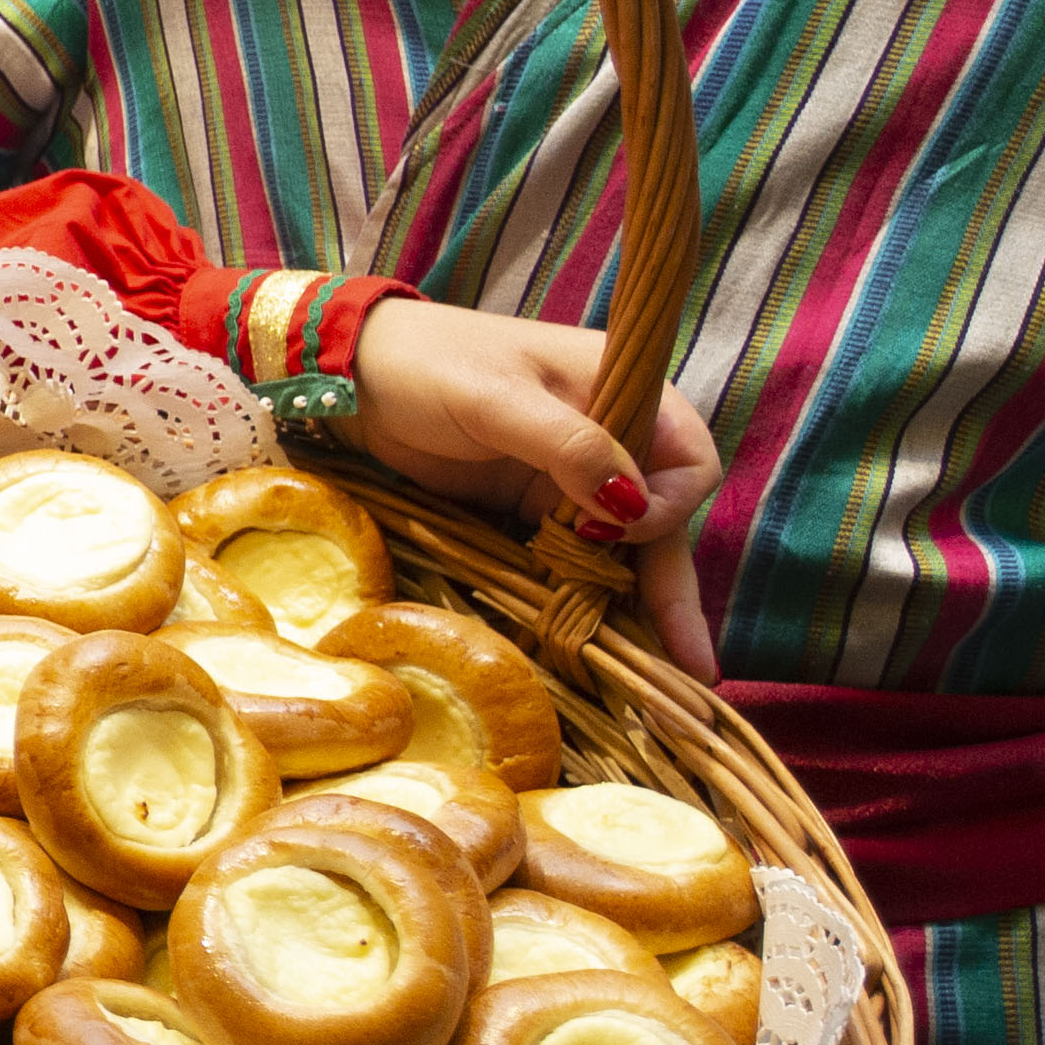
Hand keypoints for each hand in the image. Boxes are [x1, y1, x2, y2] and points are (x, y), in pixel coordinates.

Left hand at [341, 302, 726, 674]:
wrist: (349, 372)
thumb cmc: (426, 363)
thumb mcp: (496, 397)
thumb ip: (568, 445)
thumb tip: (631, 505)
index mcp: (623, 391)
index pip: (687, 461)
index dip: (667, 503)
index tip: (617, 529)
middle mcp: (610, 439)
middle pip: (663, 520)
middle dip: (676, 589)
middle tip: (695, 666)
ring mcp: (570, 479)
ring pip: (623, 549)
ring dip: (641, 609)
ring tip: (671, 681)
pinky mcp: (529, 510)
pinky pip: (573, 561)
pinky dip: (589, 601)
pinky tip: (602, 652)